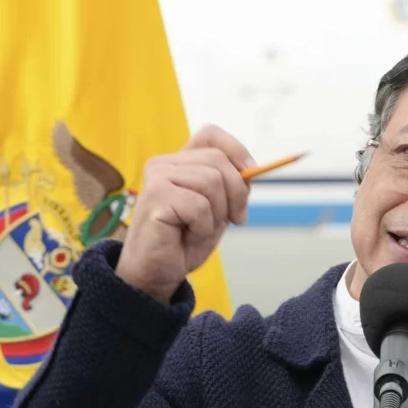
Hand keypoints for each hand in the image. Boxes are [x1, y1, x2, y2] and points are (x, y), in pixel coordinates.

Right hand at [114, 125, 253, 301]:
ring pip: (212, 182)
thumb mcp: (218, 208)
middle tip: (232, 219)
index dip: (236, 149)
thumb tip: (252, 170)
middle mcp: (164, 163)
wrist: (157, 273)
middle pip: (219, 161)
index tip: (250, 172)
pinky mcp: (155, 197)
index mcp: (180, 162)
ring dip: (217, 214)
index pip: (211, 134)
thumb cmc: (185, 241)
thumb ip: (231, 186)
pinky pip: (199, 206)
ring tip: (199, 229)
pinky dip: (203, 227)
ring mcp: (157, 177)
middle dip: (236, 194)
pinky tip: (186, 235)